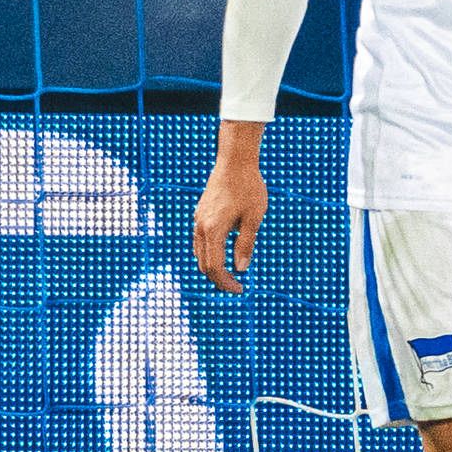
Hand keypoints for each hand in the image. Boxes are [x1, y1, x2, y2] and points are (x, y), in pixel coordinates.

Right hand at [189, 129, 267, 292]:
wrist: (235, 161)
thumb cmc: (249, 187)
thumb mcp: (254, 217)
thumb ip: (246, 244)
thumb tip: (242, 268)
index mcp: (214, 230)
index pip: (215, 267)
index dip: (226, 282)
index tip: (240, 289)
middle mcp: (201, 227)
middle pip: (204, 264)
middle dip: (219, 279)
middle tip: (237, 286)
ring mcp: (198, 220)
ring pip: (199, 254)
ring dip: (213, 267)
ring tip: (231, 273)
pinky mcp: (200, 214)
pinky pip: (200, 241)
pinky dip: (209, 253)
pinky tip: (224, 253)